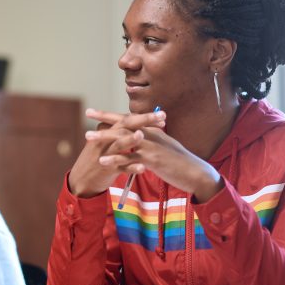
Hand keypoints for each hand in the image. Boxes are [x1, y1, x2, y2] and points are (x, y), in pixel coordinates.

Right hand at [68, 108, 165, 197]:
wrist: (81, 180)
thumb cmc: (97, 159)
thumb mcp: (105, 144)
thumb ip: (119, 134)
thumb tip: (137, 126)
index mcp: (107, 132)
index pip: (127, 119)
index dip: (144, 116)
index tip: (162, 115)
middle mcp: (105, 140)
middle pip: (124, 126)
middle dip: (144, 119)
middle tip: (163, 115)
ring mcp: (105, 154)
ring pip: (118, 145)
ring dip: (130, 140)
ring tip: (142, 134)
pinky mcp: (106, 169)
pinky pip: (120, 168)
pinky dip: (131, 167)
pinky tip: (143, 168)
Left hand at [87, 109, 222, 201]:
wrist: (196, 174)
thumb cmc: (178, 163)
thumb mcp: (163, 148)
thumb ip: (150, 142)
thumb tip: (138, 138)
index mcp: (152, 131)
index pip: (129, 118)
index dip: (113, 114)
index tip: (97, 111)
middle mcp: (151, 134)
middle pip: (124, 122)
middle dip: (105, 118)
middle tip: (87, 114)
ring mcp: (152, 146)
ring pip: (124, 138)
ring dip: (105, 136)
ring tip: (88, 137)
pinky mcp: (153, 159)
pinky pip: (130, 157)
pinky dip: (115, 158)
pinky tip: (102, 160)